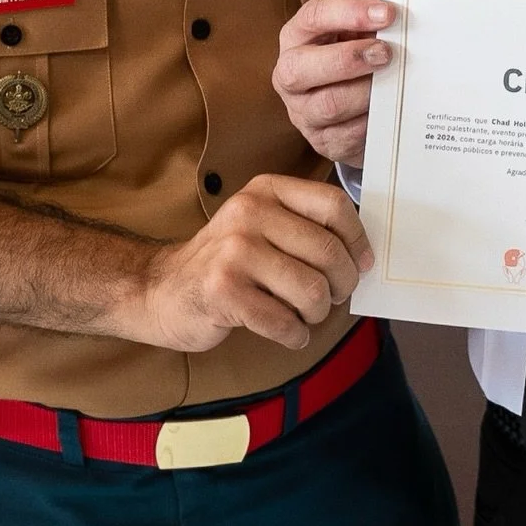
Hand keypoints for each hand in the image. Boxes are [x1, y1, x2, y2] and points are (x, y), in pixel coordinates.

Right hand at [134, 174, 372, 352]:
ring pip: (312, 290)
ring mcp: (234, 251)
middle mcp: (250, 213)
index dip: (358, 239)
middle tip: (333, 299)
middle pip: (328, 253)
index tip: (362, 264)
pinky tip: (287, 331)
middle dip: (342, 285)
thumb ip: (306, 228)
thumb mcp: (263, 225)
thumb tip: (363, 256)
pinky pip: (284, 322)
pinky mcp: (223, 291)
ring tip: (304, 315)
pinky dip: (294, 335)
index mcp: (266, 190)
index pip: (334, 205)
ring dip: (317, 314)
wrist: (163, 289)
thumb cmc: (227, 261)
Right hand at [273, 0, 395, 165]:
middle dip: (349, 58)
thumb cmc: (354, 59)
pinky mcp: (324, 142)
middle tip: (385, 53)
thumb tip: (402, 22)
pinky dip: (374, 120)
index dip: (350, 12)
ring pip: (330, 104)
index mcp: (296, 37)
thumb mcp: (356, 34)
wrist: (352, 106)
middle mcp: (291, 75)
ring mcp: (303, 112)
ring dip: (366, 92)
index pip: (314, 16)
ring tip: (393, 82)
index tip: (387, 14)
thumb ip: (370, 25)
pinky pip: (349, 134)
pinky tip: (389, 108)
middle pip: (302, 68)